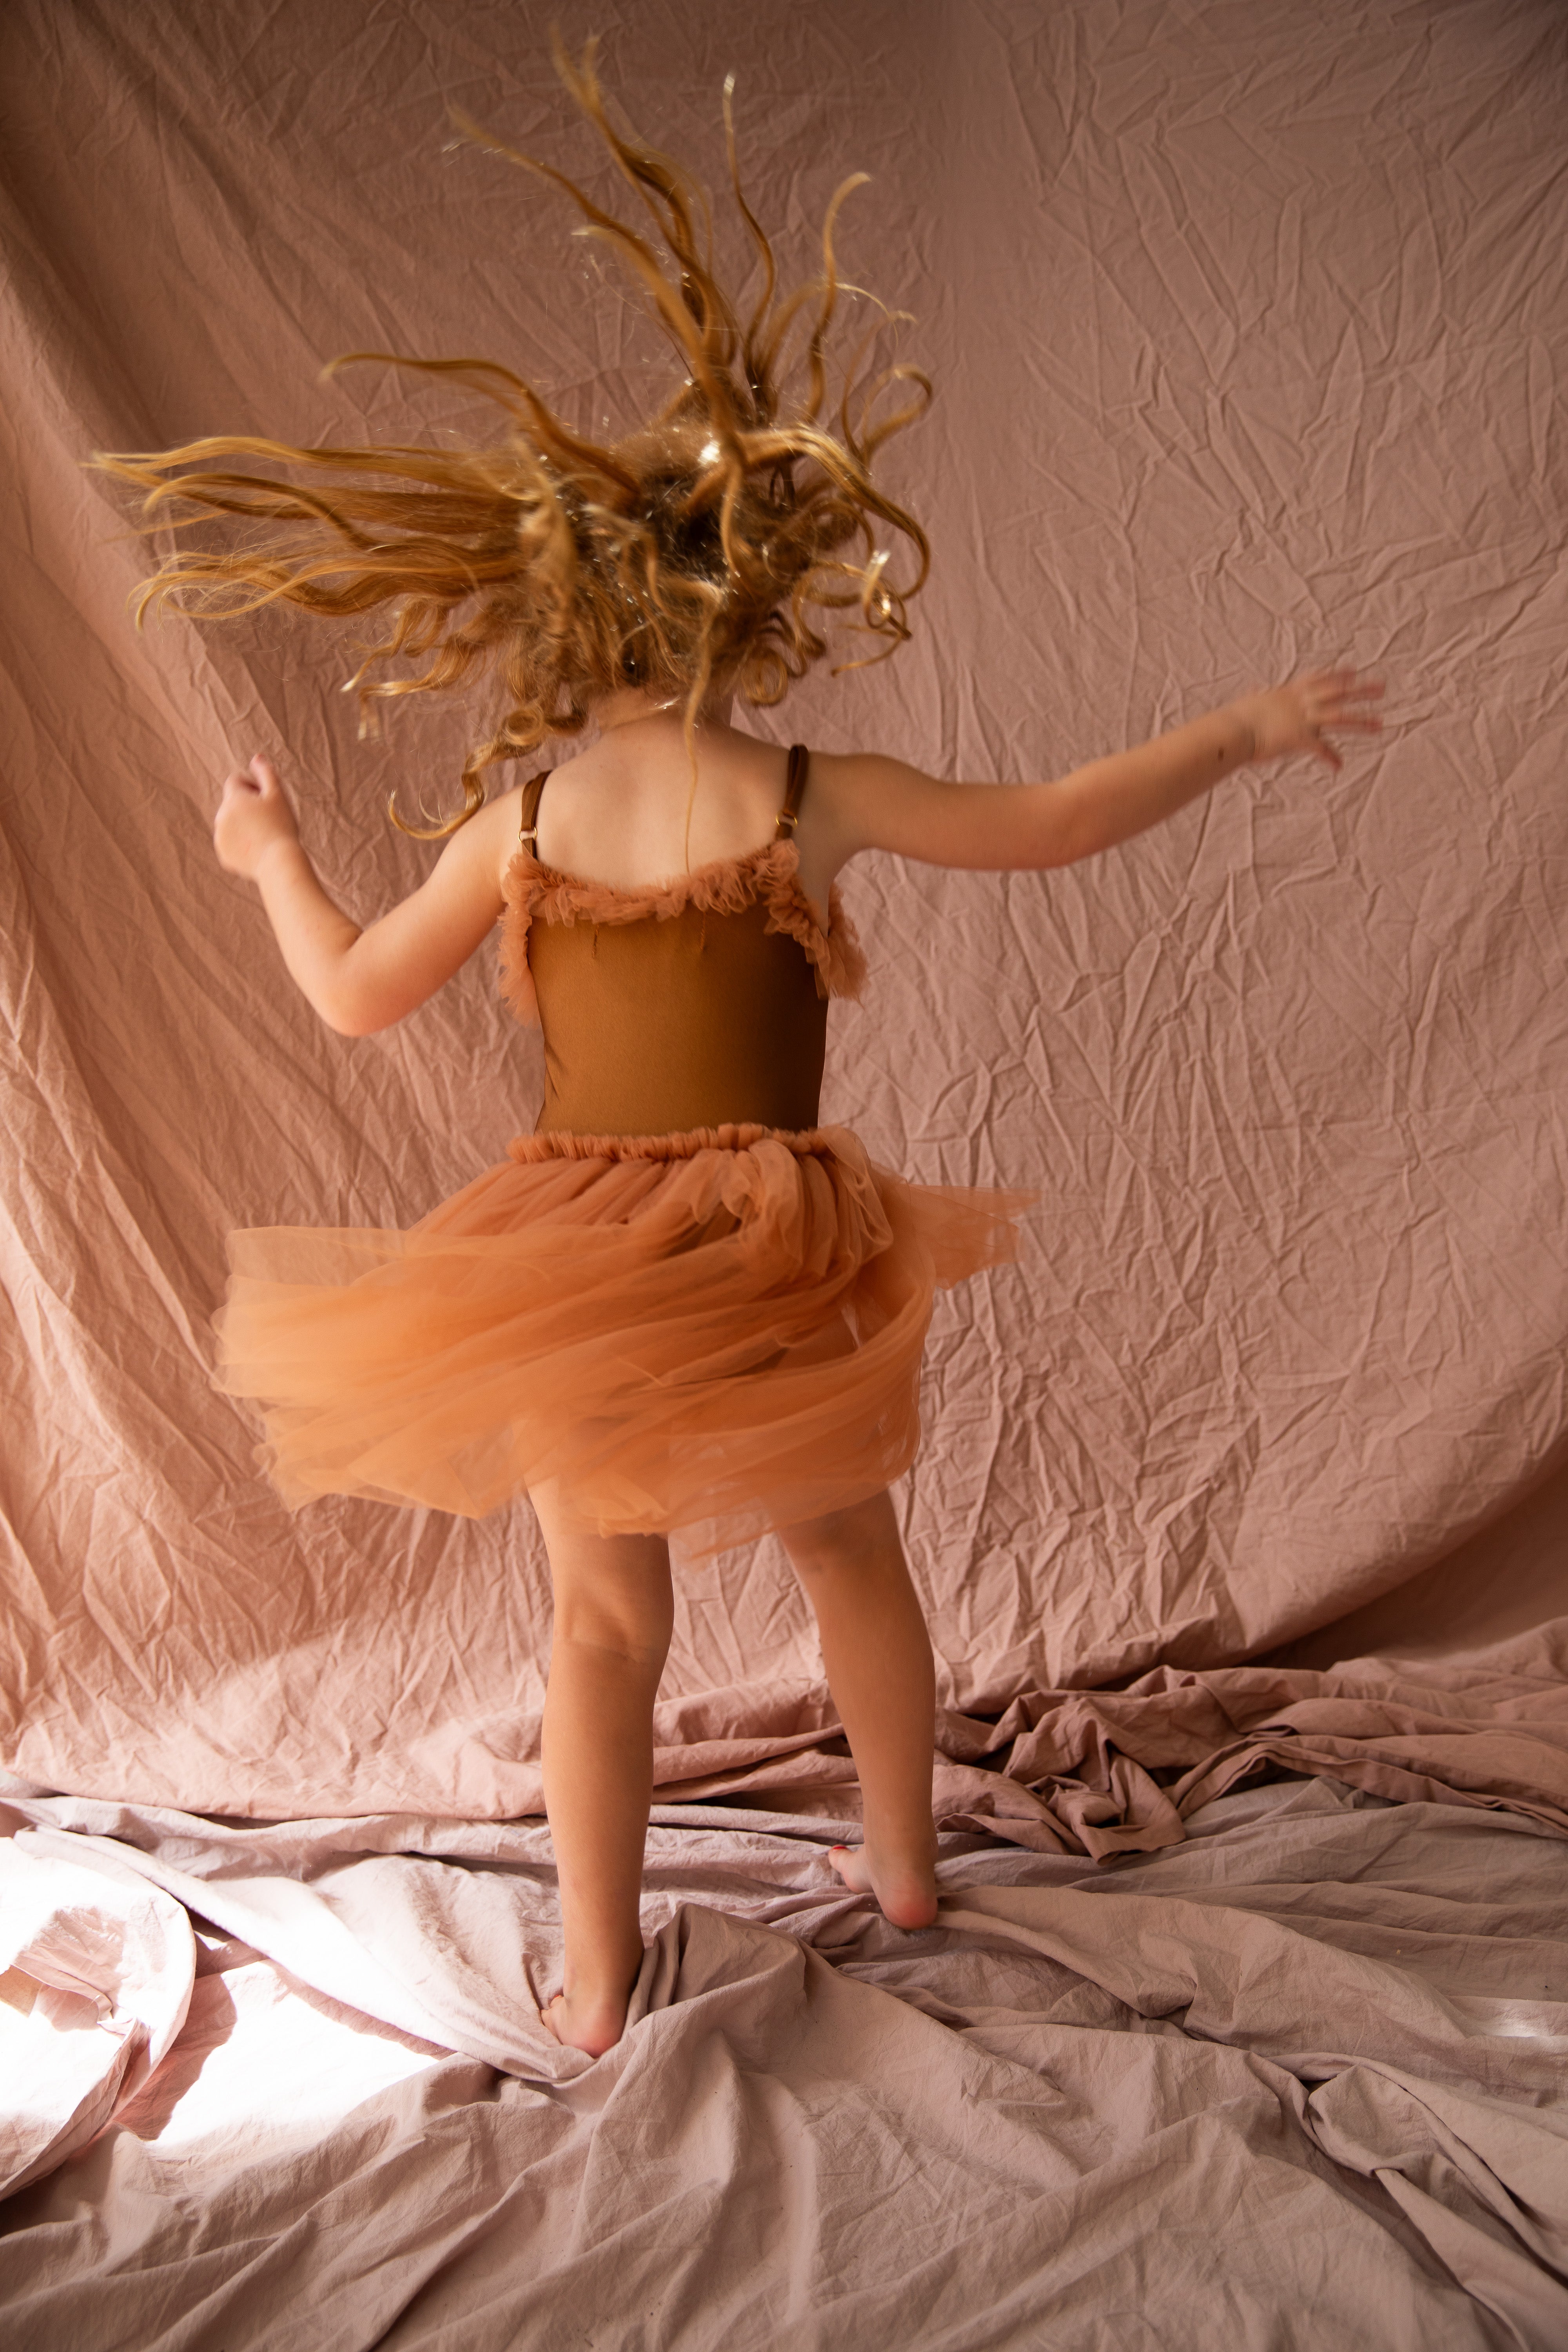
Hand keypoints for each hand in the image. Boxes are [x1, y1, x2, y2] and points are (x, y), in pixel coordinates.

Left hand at [214, 754, 301, 879]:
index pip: (235, 780)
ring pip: (231, 823)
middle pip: (233, 802)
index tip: (266, 799)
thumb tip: (257, 758)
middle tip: (269, 819)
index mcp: (233, 798)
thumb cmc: (282, 826)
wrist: (279, 863)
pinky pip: (231, 843)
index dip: (252, 786)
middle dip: (247, 806)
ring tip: (264, 835)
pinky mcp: (223, 854)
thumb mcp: (278, 795)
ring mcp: (220, 836)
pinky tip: (258, 849)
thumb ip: (266, 773)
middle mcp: (221, 816)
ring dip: (243, 824)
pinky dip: (242, 844)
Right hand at [1234, 668, 1384, 771]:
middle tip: (1382, 688)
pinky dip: (1330, 757)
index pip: (1320, 679)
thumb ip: (1259, 696)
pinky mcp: (1299, 737)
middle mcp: (1301, 702)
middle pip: (1338, 692)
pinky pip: (1320, 748)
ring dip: (1361, 720)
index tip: (1354, 671)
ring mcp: (1302, 719)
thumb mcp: (1252, 702)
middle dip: (1361, 690)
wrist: (1232, 729)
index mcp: (1290, 692)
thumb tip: (1255, 690)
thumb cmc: (1236, 718)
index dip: (1338, 675)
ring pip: (1339, 716)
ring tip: (1380, 724)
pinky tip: (1338, 766)